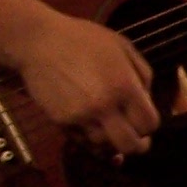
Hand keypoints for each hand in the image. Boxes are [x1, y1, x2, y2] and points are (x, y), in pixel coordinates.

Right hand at [8, 11, 158, 156]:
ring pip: (105, 147)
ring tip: (107, 126)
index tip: (142, 118)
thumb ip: (142, 74)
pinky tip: (90, 125)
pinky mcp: (61, 121)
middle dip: (136, 143)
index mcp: (124, 86)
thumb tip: (146, 101)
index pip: (149, 124)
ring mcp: (81, 116)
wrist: (37, 41)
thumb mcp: (121, 46)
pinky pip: (82, 141)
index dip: (149, 124)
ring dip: (110, 139)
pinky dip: (89, 138)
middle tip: (133, 135)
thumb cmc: (82, 39)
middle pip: (130, 146)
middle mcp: (105, 106)